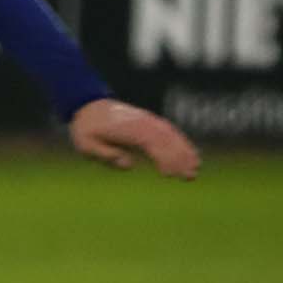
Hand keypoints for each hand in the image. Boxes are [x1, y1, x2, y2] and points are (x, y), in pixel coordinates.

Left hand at [68, 97, 199, 179]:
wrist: (88, 106)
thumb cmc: (86, 129)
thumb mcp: (87, 144)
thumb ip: (105, 154)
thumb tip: (128, 164)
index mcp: (128, 128)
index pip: (151, 143)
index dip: (163, 158)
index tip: (169, 174)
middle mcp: (142, 122)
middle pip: (167, 140)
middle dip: (180, 158)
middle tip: (190, 177)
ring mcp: (149, 120)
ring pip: (172, 135)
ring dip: (186, 151)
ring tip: (196, 169)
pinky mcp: (151, 122)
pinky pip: (171, 132)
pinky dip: (182, 143)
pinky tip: (192, 155)